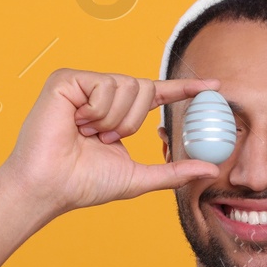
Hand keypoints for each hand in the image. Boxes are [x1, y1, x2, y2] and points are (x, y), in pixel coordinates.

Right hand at [0, 68, 221, 214]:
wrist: (50, 187)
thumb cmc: (84, 184)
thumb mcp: (140, 177)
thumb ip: (174, 171)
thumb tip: (211, 169)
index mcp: (118, 112)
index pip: (158, 93)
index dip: (185, 88)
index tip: (215, 86)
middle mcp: (101, 93)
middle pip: (144, 87)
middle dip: (131, 122)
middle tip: (104, 139)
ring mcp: (83, 84)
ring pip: (127, 85)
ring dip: (113, 120)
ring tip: (86, 133)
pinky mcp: (66, 79)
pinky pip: (104, 85)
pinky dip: (96, 111)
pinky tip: (76, 123)